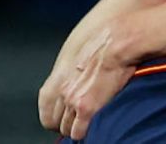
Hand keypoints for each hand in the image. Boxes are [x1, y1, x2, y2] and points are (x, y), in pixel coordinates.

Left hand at [54, 22, 135, 140]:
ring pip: (66, 128)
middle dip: (63, 122)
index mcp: (58, 74)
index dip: (54, 113)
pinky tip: (92, 125)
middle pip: (53, 120)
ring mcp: (73, 100)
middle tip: (75, 120)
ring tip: (87, 122)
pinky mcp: (88, 108)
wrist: (121, 36)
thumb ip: (74, 62)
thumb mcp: (81, 45)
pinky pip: (78, 132)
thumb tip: (79, 68)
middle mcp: (61, 89)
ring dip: (75, 126)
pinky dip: (84, 132)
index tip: (62, 114)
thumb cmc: (105, 33)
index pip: (45, 105)